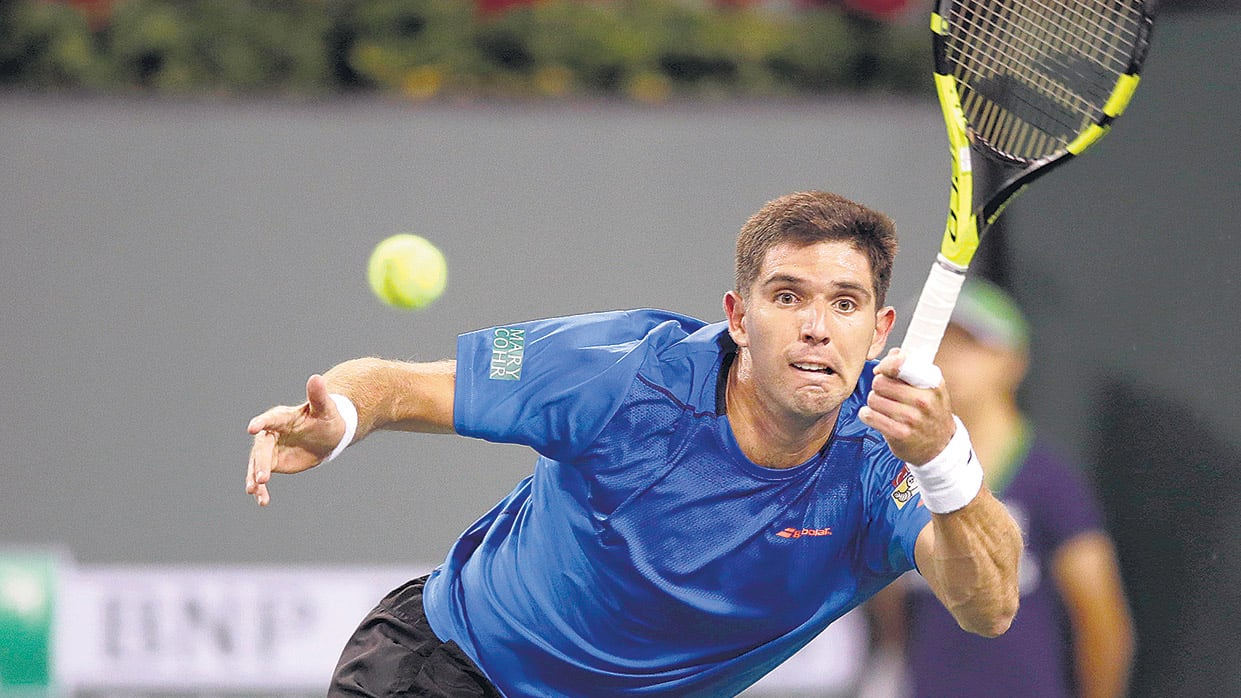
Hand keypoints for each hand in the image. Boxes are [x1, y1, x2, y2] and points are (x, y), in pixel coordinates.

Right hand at [246, 374, 344, 505]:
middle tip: (262, 478)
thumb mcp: (326, 408)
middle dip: (260, 462)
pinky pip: (261, 476)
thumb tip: (317, 377)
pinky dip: (260, 488)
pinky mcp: (271, 463)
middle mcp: (271, 433)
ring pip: (256, 464)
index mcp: (282, 417)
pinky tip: (262, 500)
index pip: (270, 419)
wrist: (327, 435)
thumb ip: (318, 395)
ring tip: (254, 491)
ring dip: (254, 478)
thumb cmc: (328, 418)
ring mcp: (269, 449)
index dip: (261, 423)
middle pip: (262, 448)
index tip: (252, 428)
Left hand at [858, 348, 956, 464]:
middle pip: (880, 382)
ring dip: (874, 402)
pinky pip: (870, 416)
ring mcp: (912, 418)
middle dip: (878, 386)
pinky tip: (875, 416)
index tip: (882, 371)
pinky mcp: (900, 434)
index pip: (900, 364)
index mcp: (931, 382)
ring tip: (883, 407)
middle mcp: (923, 399)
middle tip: (885, 394)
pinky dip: (867, 415)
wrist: (941, 446)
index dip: (885, 366)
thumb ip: (912, 366)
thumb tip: (894, 352)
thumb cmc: (932, 412)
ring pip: (873, 399)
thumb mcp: (930, 386)